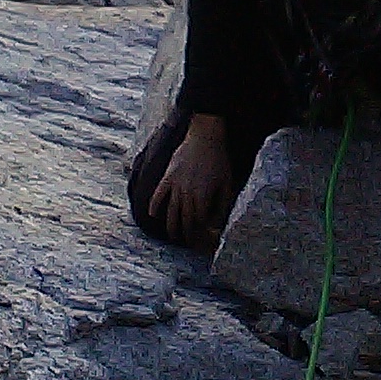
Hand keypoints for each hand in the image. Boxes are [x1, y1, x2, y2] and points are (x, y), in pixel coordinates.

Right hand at [149, 115, 233, 246]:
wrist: (205, 136)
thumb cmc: (219, 160)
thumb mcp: (227, 183)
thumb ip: (223, 204)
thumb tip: (218, 222)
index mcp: (203, 197)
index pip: (199, 222)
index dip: (200, 233)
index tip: (201, 242)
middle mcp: (187, 193)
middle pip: (184, 219)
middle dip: (186, 234)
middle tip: (188, 243)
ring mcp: (175, 185)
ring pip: (171, 210)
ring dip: (171, 225)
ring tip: (172, 237)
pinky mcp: (168, 176)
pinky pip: (159, 194)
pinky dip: (155, 205)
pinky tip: (154, 215)